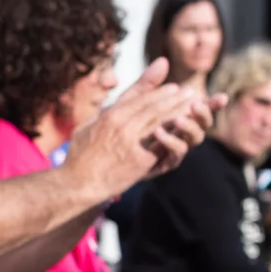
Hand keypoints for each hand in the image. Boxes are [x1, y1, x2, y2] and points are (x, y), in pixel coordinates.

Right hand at [66, 60, 219, 200]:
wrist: (77, 184)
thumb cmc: (79, 156)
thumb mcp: (87, 125)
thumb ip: (104, 110)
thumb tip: (114, 97)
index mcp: (109, 115)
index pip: (140, 98)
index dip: (159, 92)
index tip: (173, 87)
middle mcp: (122, 125)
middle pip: (154, 107)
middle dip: (175, 98)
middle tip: (190, 92)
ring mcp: (132, 142)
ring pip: (161, 122)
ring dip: (179, 111)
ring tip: (192, 106)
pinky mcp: (140, 160)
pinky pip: (161, 144)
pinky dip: (175, 134)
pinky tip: (185, 129)